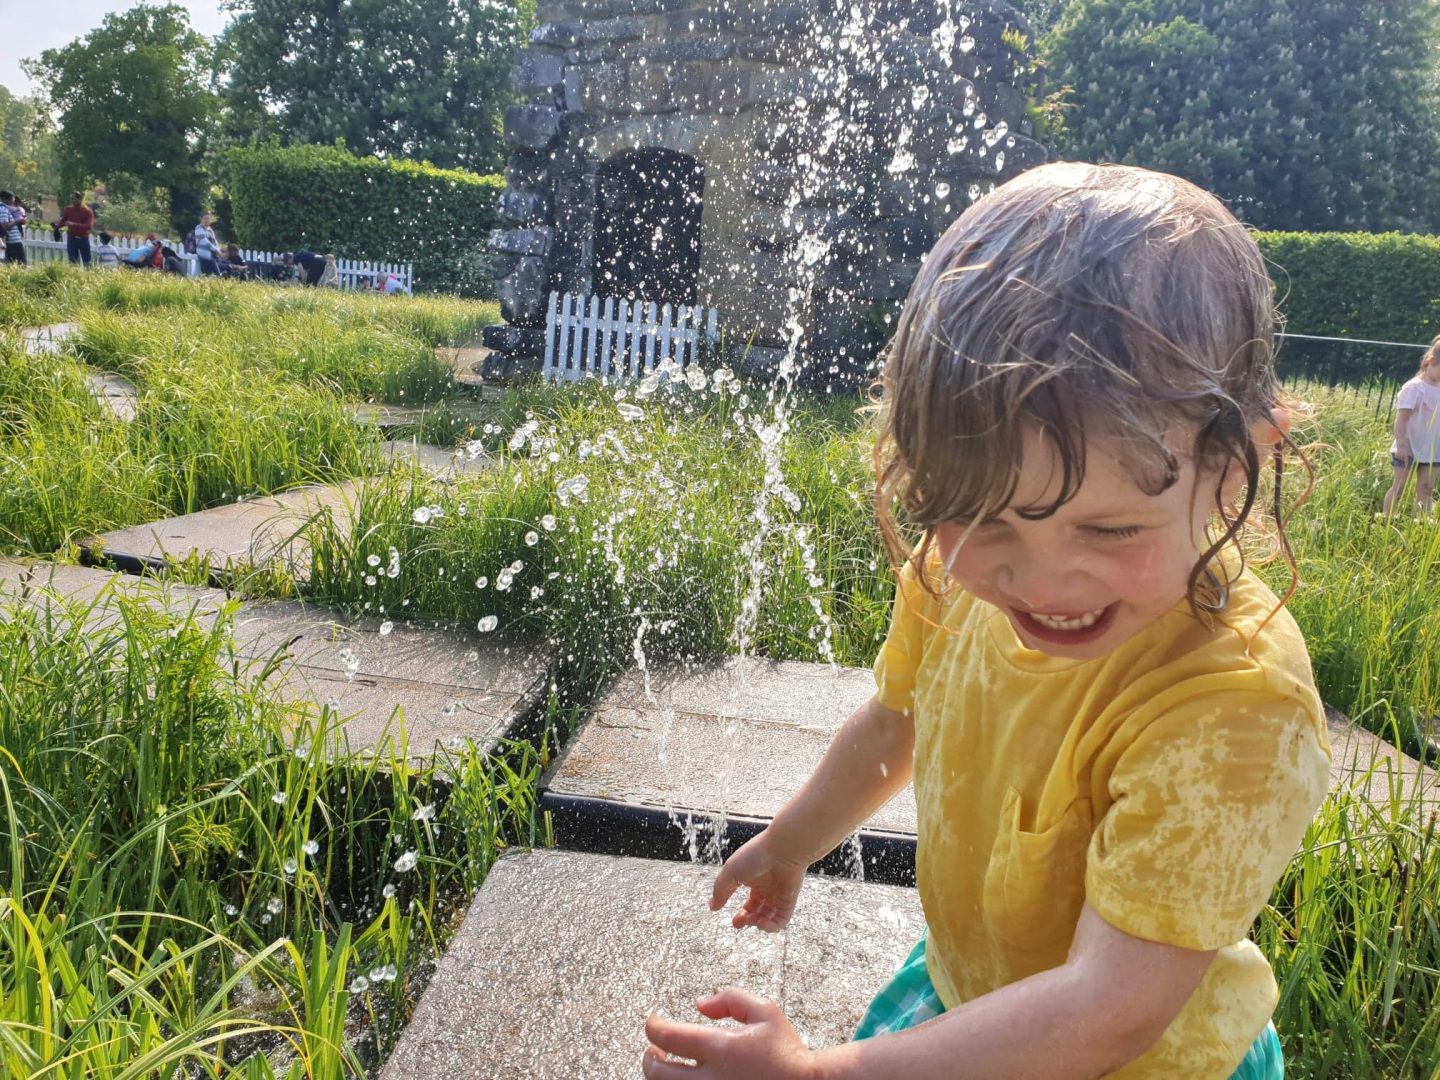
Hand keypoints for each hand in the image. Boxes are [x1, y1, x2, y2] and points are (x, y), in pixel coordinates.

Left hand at [643, 989, 816, 1079]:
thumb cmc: (787, 1052)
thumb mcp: (766, 1012)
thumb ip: (730, 1000)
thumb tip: (700, 1005)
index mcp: (720, 1048)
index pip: (667, 1037)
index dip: (652, 1026)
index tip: (653, 1022)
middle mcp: (710, 1079)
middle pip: (656, 1073)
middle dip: (649, 1058)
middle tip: (654, 1050)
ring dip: (660, 1078)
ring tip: (668, 1067)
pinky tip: (687, 1078)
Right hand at [710, 831, 808, 930]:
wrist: (782, 849)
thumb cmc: (756, 855)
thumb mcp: (731, 871)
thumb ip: (720, 890)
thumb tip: (712, 906)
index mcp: (755, 881)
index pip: (749, 903)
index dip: (741, 913)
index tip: (732, 918)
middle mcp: (768, 890)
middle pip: (758, 912)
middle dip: (746, 920)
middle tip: (739, 923)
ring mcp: (779, 896)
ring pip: (769, 918)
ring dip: (757, 924)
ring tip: (751, 920)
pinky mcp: (789, 901)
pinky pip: (781, 921)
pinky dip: (771, 927)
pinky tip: (761, 922)